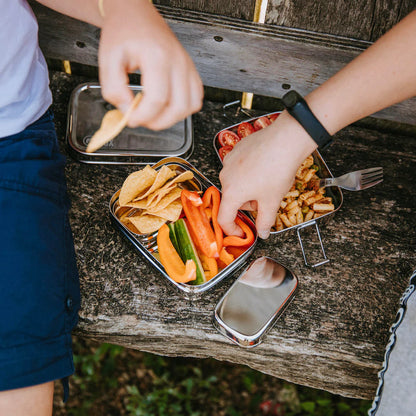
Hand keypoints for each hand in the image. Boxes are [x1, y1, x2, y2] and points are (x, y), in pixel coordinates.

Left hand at [98, 0, 202, 129]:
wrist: (136, 15)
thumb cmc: (124, 33)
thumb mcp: (107, 59)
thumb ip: (113, 88)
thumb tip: (126, 109)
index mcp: (157, 56)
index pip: (157, 99)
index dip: (143, 116)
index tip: (130, 118)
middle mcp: (178, 62)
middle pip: (178, 107)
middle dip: (158, 122)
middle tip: (141, 118)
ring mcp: (187, 66)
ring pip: (190, 106)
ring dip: (172, 118)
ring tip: (154, 113)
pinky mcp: (191, 71)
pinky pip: (196, 99)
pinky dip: (183, 109)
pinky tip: (167, 106)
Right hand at [217, 112, 316, 238]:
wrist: (286, 140)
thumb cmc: (278, 170)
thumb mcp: (272, 201)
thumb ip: (265, 221)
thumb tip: (263, 233)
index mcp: (232, 193)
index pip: (224, 218)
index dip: (232, 230)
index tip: (242, 233)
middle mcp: (225, 176)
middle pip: (232, 199)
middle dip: (247, 204)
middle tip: (266, 200)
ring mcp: (229, 161)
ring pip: (236, 183)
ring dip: (248, 189)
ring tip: (267, 182)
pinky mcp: (236, 150)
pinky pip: (238, 168)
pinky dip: (248, 173)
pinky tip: (264, 168)